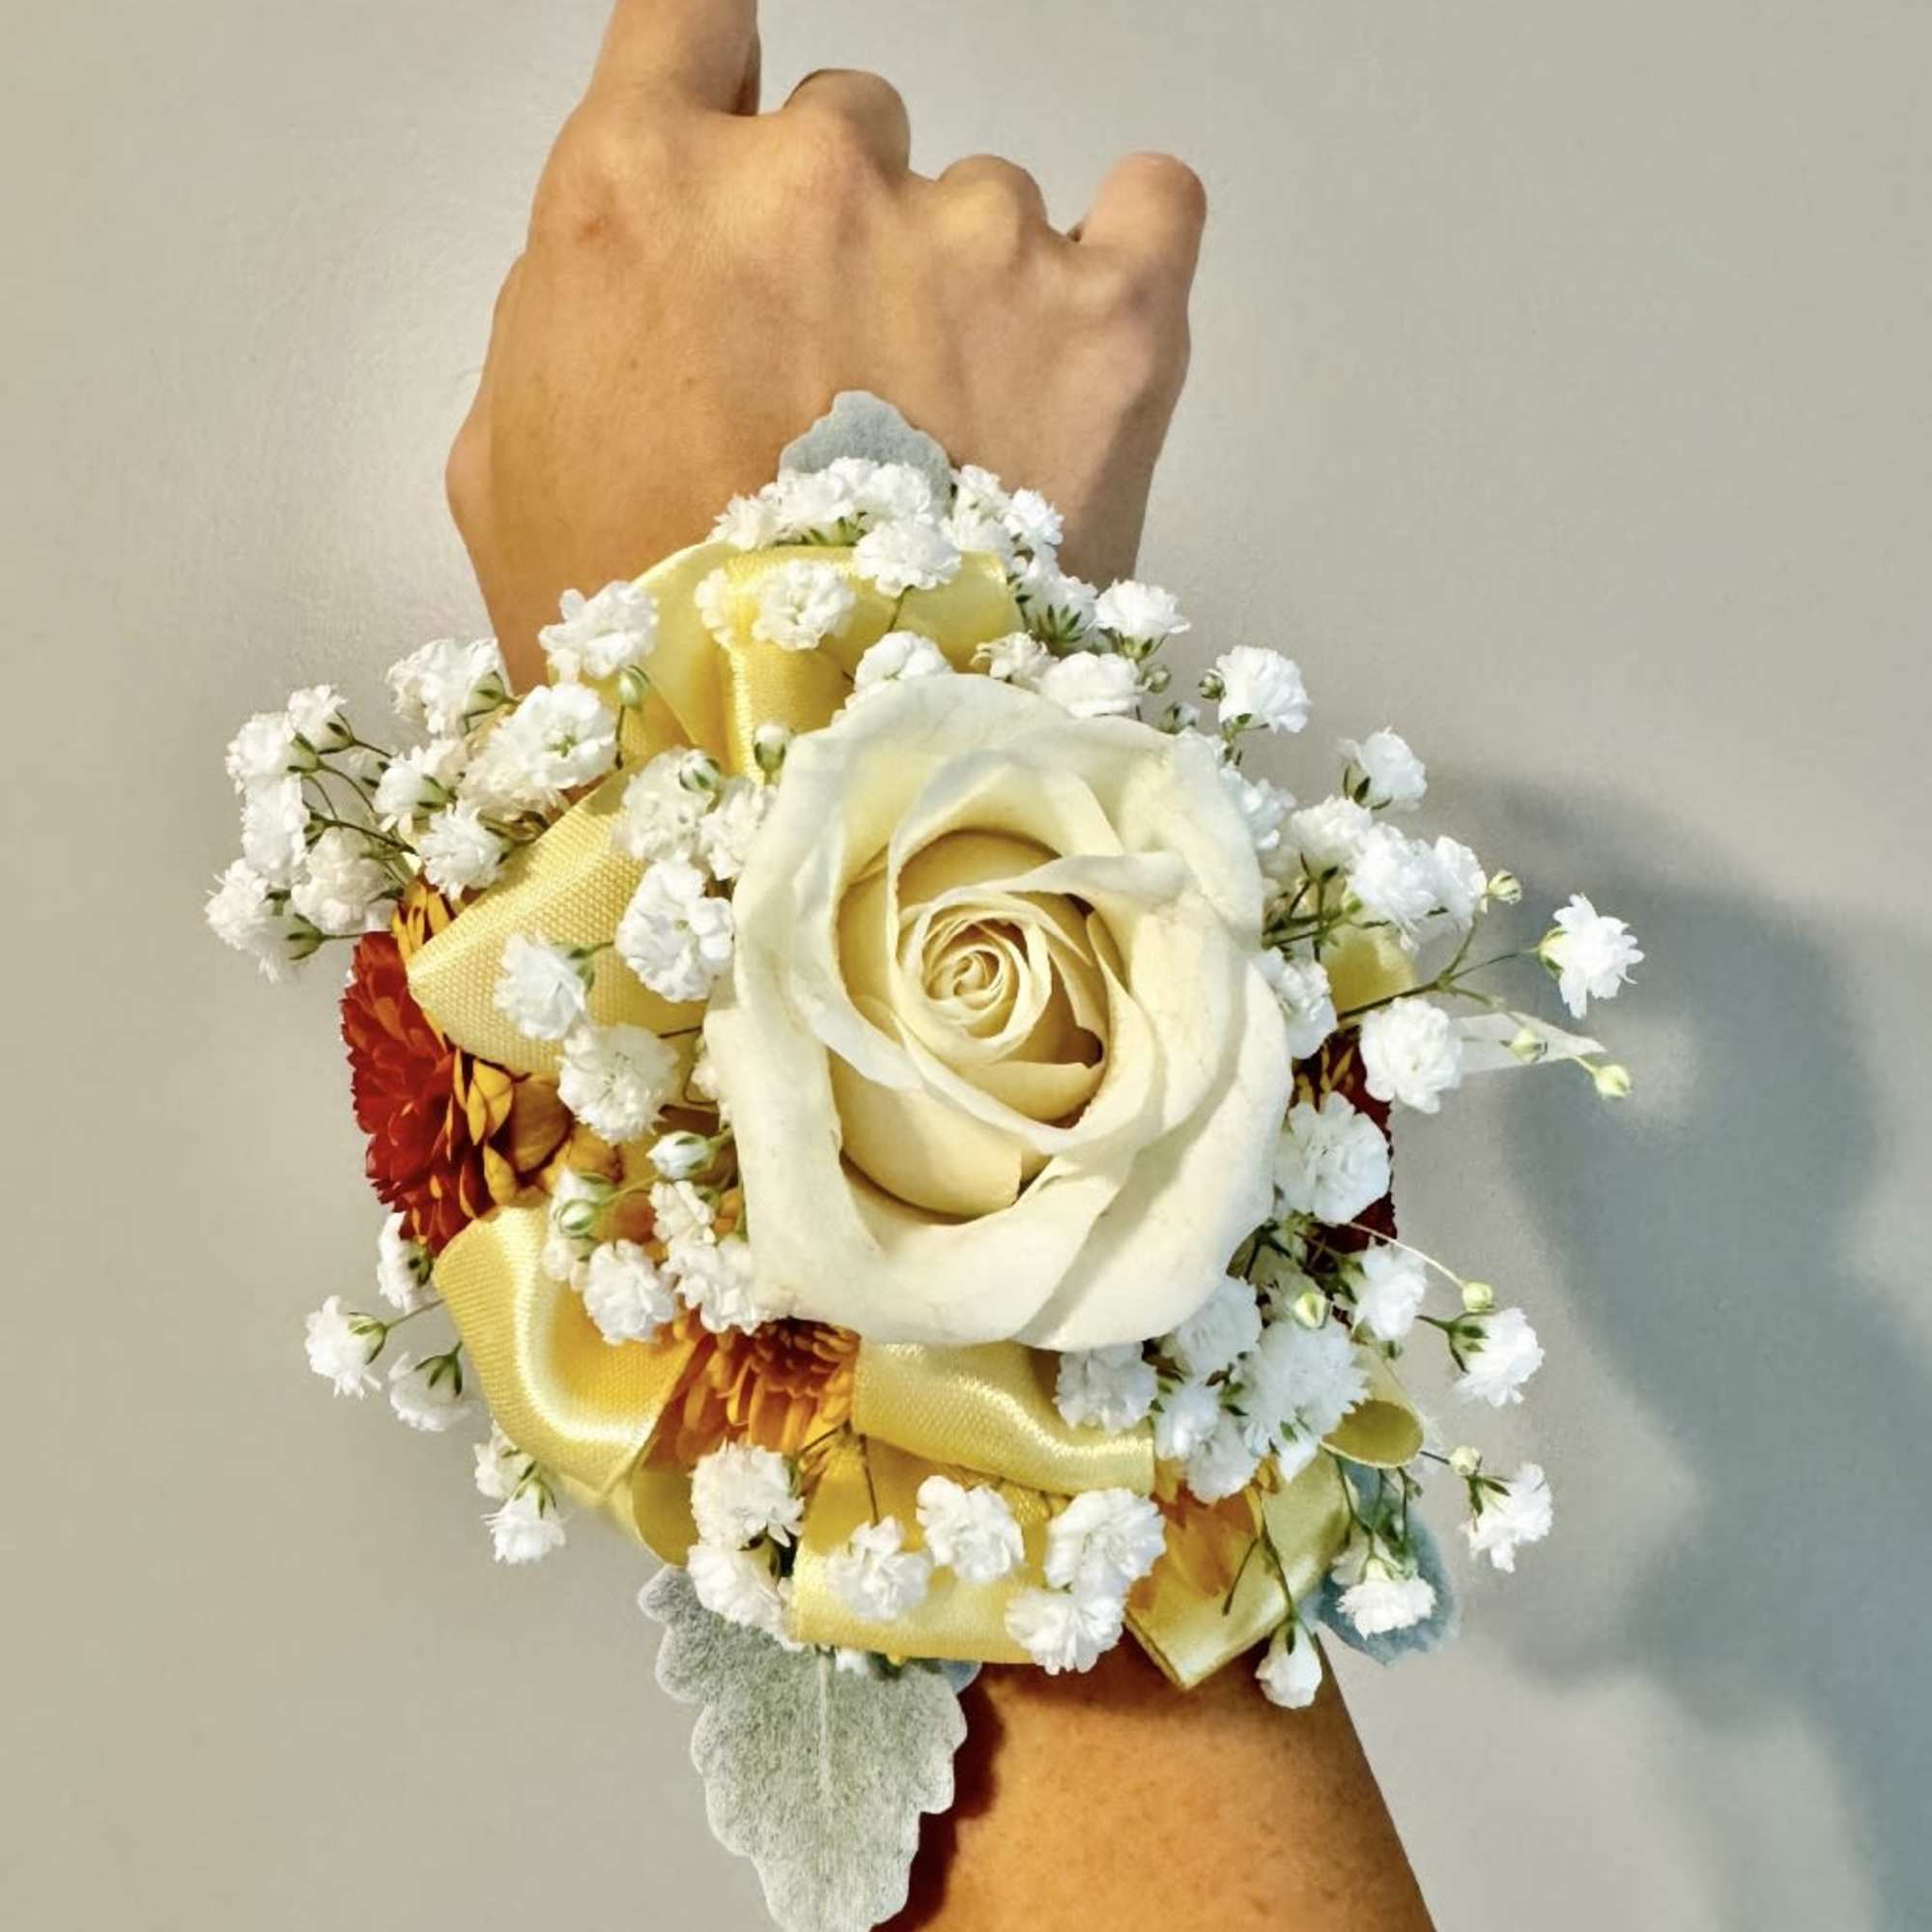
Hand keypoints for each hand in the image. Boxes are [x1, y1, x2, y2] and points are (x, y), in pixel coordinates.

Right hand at [446, 0, 1206, 686]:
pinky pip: (1153, 203)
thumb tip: (633, 282)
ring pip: (981, 201)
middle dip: (841, 242)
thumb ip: (564, 329)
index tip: (747, 138)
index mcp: (636, 194)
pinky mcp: (1110, 321)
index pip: (690, 14)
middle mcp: (805, 179)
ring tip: (951, 466)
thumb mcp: (510, 489)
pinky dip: (1125, 256)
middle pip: (846, 127)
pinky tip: (1082, 349)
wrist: (808, 791)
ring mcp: (968, 239)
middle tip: (844, 401)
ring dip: (968, 301)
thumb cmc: (644, 665)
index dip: (723, 78)